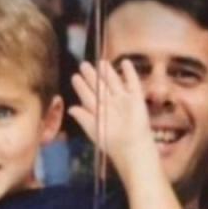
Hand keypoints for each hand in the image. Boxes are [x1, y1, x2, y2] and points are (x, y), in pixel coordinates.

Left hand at [68, 59, 158, 182]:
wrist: (131, 145)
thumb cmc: (110, 141)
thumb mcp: (93, 129)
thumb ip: (82, 118)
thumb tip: (70, 108)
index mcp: (98, 111)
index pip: (88, 95)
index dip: (81, 86)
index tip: (75, 76)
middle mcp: (110, 104)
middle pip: (99, 86)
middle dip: (92, 76)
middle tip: (84, 65)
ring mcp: (123, 100)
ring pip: (114, 82)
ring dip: (108, 72)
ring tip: (101, 62)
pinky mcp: (136, 99)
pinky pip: (133, 83)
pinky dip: (129, 73)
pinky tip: (125, 63)